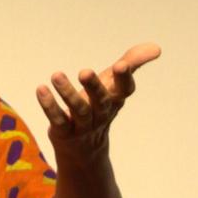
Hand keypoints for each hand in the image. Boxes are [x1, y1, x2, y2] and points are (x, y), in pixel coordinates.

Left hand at [33, 44, 160, 162]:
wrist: (84, 149)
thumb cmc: (100, 106)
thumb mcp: (114, 84)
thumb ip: (132, 63)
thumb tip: (156, 48)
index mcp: (115, 100)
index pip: (124, 90)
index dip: (124, 79)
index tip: (121, 64)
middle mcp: (101, 113)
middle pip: (100, 101)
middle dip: (94, 87)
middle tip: (84, 71)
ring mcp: (83, 125)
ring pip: (79, 111)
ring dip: (67, 94)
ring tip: (56, 75)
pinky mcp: (64, 132)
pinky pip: (58, 120)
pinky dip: (50, 106)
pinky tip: (41, 90)